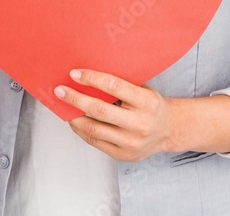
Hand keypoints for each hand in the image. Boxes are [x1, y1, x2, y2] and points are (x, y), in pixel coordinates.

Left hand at [54, 69, 176, 161]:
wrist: (168, 130)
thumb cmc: (150, 106)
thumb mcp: (143, 89)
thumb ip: (120, 84)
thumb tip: (86, 75)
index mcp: (146, 102)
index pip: (114, 86)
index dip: (91, 78)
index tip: (74, 74)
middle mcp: (140, 123)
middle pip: (99, 110)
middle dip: (75, 98)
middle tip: (60, 90)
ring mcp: (131, 142)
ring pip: (93, 128)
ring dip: (73, 116)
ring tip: (63, 106)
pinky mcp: (123, 155)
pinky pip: (95, 141)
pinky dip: (81, 130)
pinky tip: (74, 121)